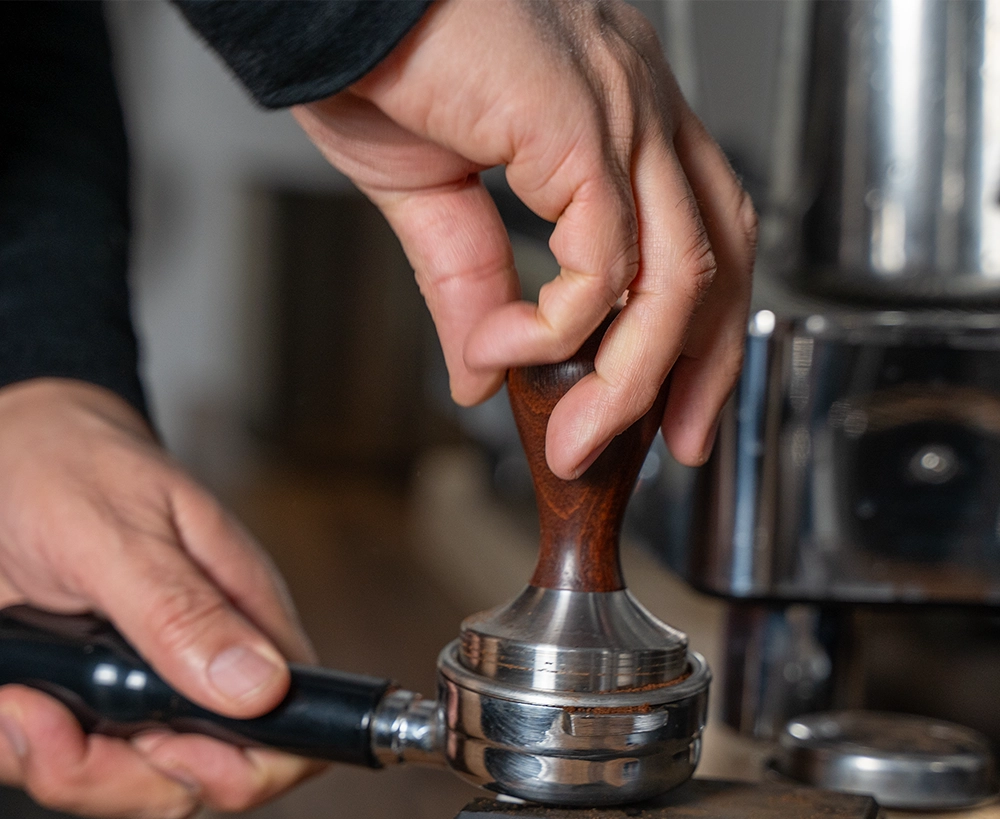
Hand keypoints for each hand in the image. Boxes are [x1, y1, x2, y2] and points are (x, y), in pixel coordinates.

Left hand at [0, 378, 322, 818]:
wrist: (2, 452)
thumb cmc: (70, 465)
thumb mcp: (118, 530)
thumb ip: (182, 610)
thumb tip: (259, 686)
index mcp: (242, 618)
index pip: (292, 725)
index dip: (245, 764)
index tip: (163, 745)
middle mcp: (200, 668)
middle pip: (202, 782)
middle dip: (119, 778)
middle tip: (53, 722)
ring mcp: (139, 694)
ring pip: (128, 789)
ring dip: (59, 768)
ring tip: (16, 702)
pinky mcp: (83, 705)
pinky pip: (63, 769)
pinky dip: (19, 750)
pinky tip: (6, 700)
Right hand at [292, 0, 756, 478]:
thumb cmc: (379, 60)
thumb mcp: (434, 200)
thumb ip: (472, 289)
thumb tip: (483, 376)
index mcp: (620, 112)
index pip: (704, 231)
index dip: (704, 329)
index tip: (680, 406)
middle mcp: (638, 103)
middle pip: (721, 254)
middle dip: (705, 366)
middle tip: (675, 442)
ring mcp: (619, 108)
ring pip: (676, 275)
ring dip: (631, 378)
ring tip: (577, 438)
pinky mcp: (576, 123)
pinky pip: (602, 263)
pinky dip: (558, 329)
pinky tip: (502, 347)